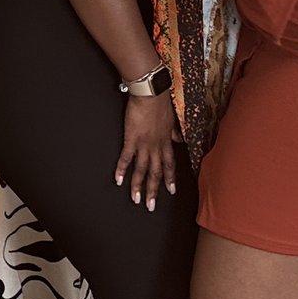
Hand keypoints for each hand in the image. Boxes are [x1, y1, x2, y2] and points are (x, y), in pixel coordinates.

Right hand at [114, 84, 178, 210]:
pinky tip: (118, 180)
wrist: (151, 93)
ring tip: (136, 200)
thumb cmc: (161, 102)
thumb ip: (174, 131)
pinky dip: (122, 170)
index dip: (170, 178)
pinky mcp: (131, 139)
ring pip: (142, 170)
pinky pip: (126, 158)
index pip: (170, 164)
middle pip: (156, 172)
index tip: (171, 191)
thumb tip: (179, 138)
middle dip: (154, 190)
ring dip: (138, 186)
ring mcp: (144, 144)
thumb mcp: (172, 118)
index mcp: (166, 141)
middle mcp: (156, 146)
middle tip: (151, 206)